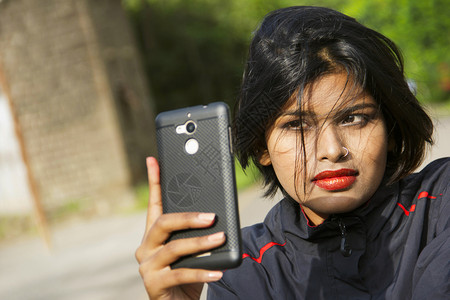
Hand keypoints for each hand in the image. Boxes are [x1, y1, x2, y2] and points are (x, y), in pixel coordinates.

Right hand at [136, 157, 225, 299]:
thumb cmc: (187, 274)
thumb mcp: (191, 250)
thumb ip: (195, 233)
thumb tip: (215, 213)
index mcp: (154, 235)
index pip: (154, 204)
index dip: (154, 181)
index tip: (154, 160)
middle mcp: (146, 247)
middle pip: (163, 223)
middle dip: (188, 217)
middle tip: (212, 216)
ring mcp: (147, 266)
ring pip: (174, 248)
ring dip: (200, 243)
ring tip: (220, 238)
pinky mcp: (153, 284)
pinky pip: (180, 274)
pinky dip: (201, 272)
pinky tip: (217, 271)